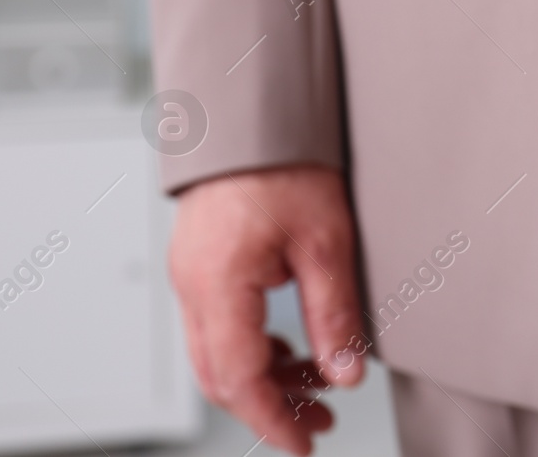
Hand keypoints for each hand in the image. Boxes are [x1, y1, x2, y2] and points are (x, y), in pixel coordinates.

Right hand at [169, 165, 364, 455]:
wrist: (256, 113)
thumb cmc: (288, 164)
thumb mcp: (327, 242)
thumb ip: (334, 314)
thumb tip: (347, 374)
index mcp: (219, 283)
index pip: (238, 378)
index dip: (272, 420)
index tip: (304, 444)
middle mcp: (192, 285)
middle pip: (220, 374)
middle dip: (270, 406)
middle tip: (319, 421)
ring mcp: (191, 274)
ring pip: (217, 353)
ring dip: (264, 377)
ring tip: (319, 385)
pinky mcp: (201, 263)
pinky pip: (218, 325)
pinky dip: (254, 347)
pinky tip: (294, 348)